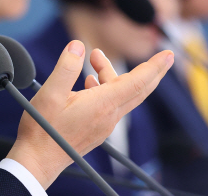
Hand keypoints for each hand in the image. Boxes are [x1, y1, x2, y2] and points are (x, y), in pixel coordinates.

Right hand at [6, 40, 173, 187]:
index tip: (169, 54)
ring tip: (94, 59)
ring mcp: (104, 124)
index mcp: (102, 104)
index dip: (154, 67)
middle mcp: (109, 116)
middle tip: (159, 55)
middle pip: (138, 90)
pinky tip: (89, 82)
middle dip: (149, 70)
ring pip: (121, 95)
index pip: (137, 82)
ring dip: (113, 74)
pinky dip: (107, 87)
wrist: (38, 159)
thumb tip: (78, 46)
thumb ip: (66, 67)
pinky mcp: (97, 129)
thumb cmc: (43, 129)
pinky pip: (111, 104)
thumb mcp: (50, 92)